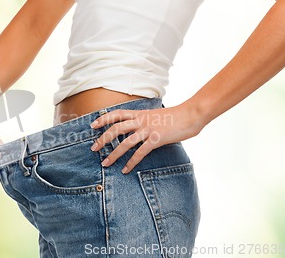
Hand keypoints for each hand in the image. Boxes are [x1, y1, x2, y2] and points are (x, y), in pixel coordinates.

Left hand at [89, 103, 203, 173]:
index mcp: (140, 113)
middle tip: (93, 148)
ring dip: (113, 154)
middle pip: (116, 128)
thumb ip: (145, 122)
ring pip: (125, 142)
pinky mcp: (157, 139)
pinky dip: (131, 162)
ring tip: (105, 163)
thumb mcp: (156, 115)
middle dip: (103, 139)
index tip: (93, 125)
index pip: (117, 114)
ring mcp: (148, 129)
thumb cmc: (175, 116)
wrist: (191, 114)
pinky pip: (140, 152)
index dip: (103, 118)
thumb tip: (138, 131)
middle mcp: (141, 120)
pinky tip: (125, 170)